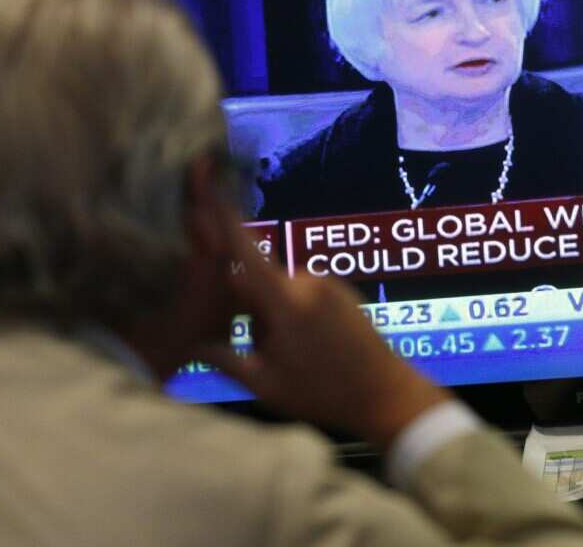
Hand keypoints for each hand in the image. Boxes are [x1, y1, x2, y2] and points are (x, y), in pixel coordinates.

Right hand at [194, 225, 449, 448]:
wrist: (388, 395)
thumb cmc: (323, 395)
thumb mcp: (266, 385)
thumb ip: (225, 359)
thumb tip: (194, 343)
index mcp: (287, 300)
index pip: (246, 251)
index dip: (223, 219)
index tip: (210, 187)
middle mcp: (308, 281)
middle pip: (259, 282)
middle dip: (252, 311)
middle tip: (269, 354)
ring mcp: (329, 284)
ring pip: (281, 292)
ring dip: (275, 316)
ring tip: (297, 358)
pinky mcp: (343, 291)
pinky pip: (303, 295)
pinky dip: (296, 315)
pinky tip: (314, 349)